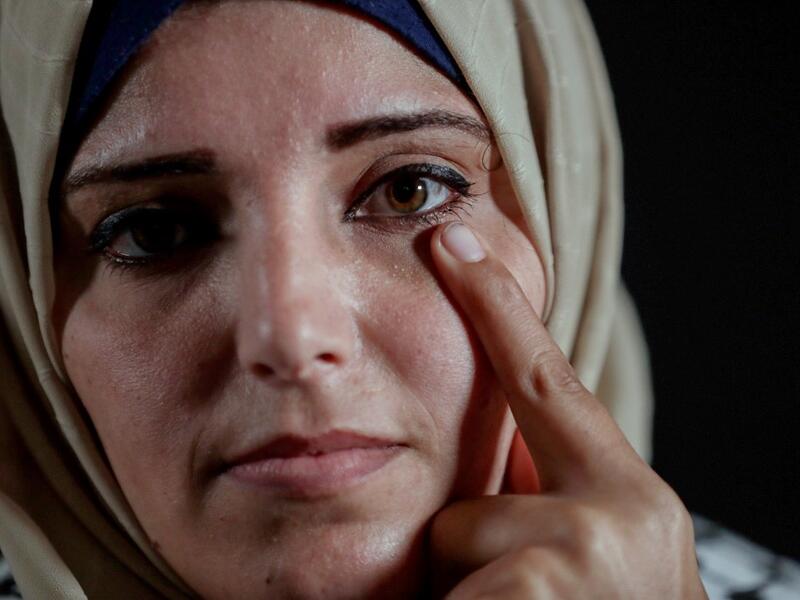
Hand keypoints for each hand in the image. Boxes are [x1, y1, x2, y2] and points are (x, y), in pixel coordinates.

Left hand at [427, 222, 706, 598]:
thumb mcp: (588, 565)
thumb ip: (543, 502)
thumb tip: (485, 471)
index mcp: (635, 502)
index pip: (546, 380)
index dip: (498, 306)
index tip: (454, 243)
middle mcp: (624, 518)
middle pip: (471, 499)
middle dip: (470, 553)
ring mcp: (581, 560)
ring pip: (451, 545)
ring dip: (464, 598)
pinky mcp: (537, 594)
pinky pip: (444, 590)